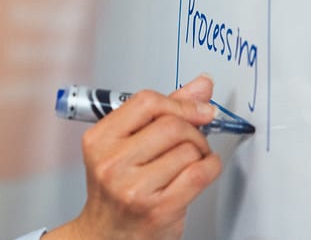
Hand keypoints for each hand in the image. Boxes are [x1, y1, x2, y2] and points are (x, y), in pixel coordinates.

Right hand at [64, 75, 222, 239]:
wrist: (108, 234)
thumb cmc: (118, 189)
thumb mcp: (127, 145)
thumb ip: (164, 112)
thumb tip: (202, 85)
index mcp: (99, 140)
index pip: (146, 103)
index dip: (181, 103)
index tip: (200, 109)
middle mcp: (111, 163)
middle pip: (172, 126)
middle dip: (194, 130)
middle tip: (194, 140)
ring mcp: (134, 188)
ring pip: (189, 150)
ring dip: (202, 152)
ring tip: (192, 160)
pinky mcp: (159, 209)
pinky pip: (200, 174)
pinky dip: (211, 167)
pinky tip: (202, 169)